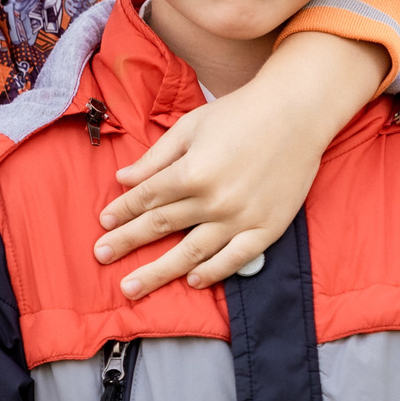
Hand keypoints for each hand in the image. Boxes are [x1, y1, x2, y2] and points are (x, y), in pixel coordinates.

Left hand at [93, 33, 383, 295]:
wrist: (298, 113)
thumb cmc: (242, 113)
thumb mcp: (191, 126)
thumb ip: (157, 157)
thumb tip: (123, 178)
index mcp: (192, 171)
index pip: (146, 198)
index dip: (122, 211)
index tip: (104, 224)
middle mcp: (213, 200)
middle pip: (160, 227)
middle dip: (127, 243)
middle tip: (101, 257)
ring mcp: (240, 218)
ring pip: (191, 253)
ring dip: (158, 272)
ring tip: (131, 287)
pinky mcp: (266, 228)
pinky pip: (234, 259)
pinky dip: (212, 272)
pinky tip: (192, 281)